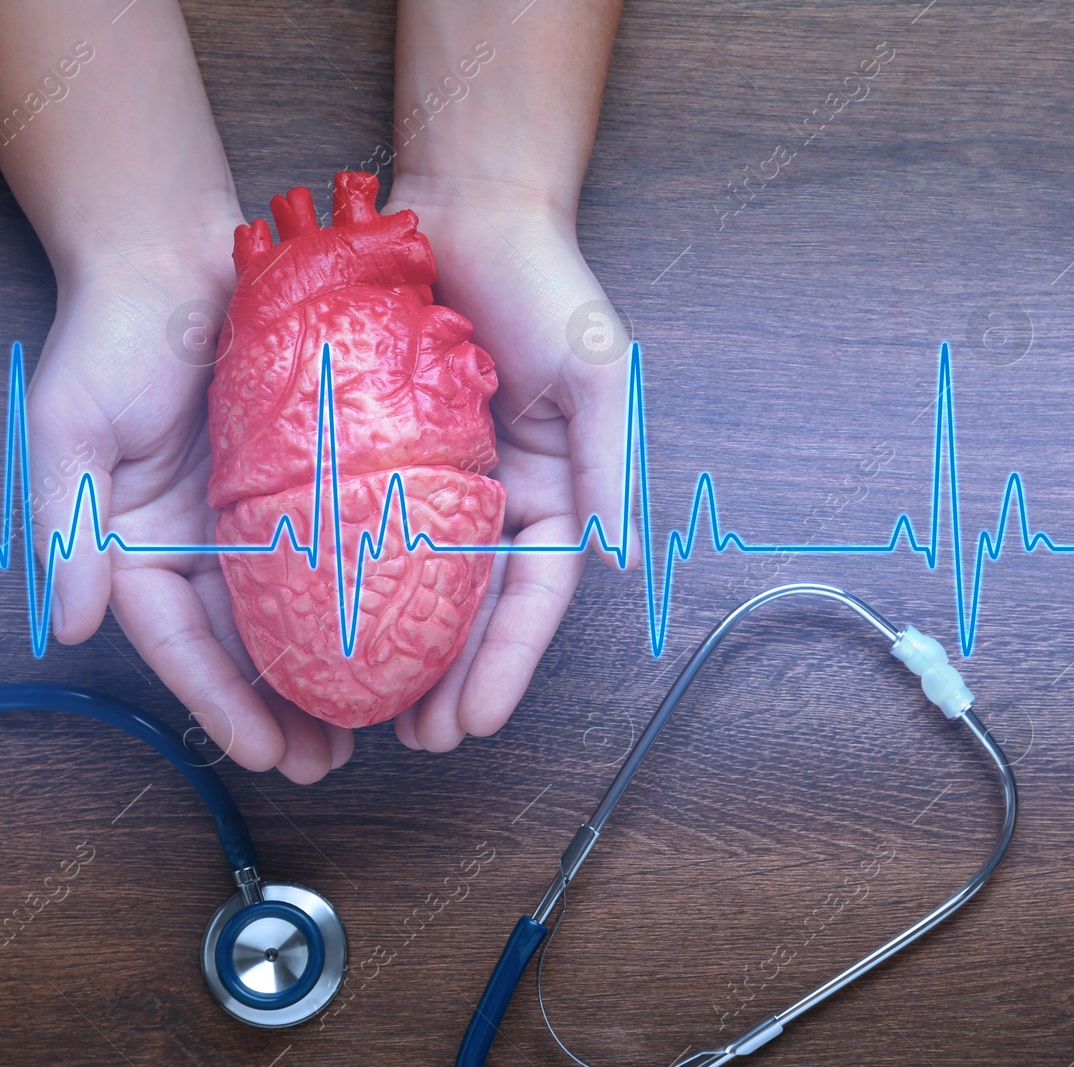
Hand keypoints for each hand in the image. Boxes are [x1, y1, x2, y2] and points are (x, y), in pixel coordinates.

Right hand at [29, 235, 356, 783]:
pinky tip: (400, 634)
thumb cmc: (112, 337)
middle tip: (332, 761)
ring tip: (375, 725)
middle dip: (286, 709)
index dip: (219, 701)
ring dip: (331, 670)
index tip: (263, 753)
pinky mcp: (308, 482)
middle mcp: (201, 542)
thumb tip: (69, 624)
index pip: (179, 643)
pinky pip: (341, 549)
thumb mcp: (69, 426)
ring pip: (299, 612)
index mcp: (137, 546)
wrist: (179, 257)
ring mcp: (257, 515)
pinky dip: (365, 596)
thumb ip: (66, 524)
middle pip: (246, 644)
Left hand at [382, 177, 635, 751]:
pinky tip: (321, 627)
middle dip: (451, 678)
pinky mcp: (377, 450)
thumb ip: (612, 465)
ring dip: (399, 651)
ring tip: (370, 713)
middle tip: (417, 739)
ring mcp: (433, 477)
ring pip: (415, 583)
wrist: (468, 207)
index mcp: (555, 491)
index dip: (510, 663)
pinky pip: (360, 527)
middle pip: (473, 608)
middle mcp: (495, 496)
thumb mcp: (597, 375)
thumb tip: (623, 560)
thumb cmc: (546, 285)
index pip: (537, 596)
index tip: (478, 721)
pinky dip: (347, 582)